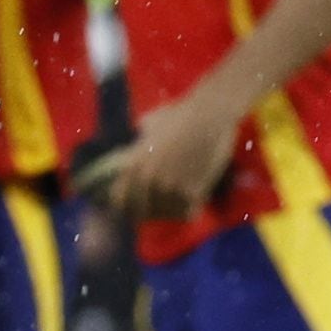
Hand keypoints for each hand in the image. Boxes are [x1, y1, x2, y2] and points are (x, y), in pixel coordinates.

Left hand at [106, 86, 246, 220]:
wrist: (210, 115)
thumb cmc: (179, 116)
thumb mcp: (147, 127)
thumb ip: (137, 145)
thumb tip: (130, 152)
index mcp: (133, 166)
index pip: (119, 202)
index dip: (126, 205)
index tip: (133, 205)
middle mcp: (148, 180)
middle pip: (140, 213)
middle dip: (148, 210)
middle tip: (158, 204)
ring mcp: (171, 188)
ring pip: (165, 214)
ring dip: (170, 209)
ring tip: (177, 197)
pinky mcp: (194, 193)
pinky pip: (186, 213)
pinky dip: (189, 208)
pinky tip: (192, 198)